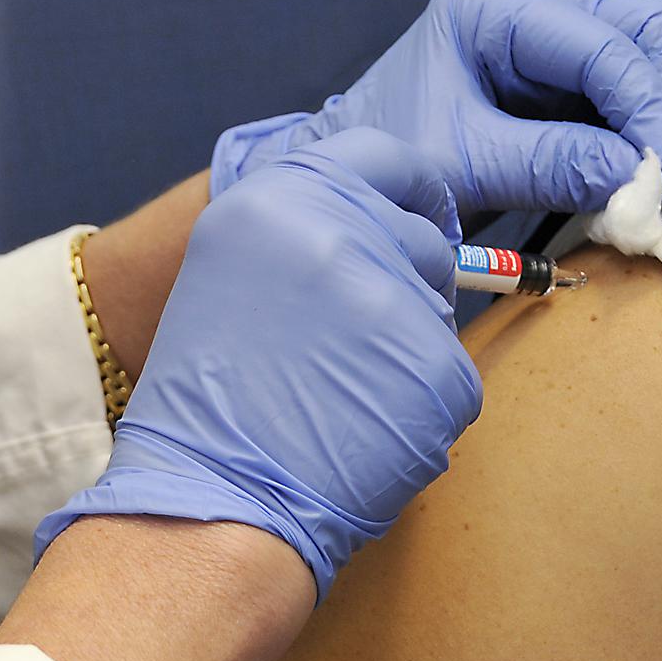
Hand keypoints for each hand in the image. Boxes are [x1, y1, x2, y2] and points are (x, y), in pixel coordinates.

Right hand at [36, 128, 478, 600]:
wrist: (210, 503)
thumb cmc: (209, 409)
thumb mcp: (231, 278)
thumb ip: (305, 234)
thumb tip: (384, 223)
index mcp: (276, 198)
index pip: (384, 157)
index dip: (410, 191)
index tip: (417, 217)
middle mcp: (338, 233)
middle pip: (425, 241)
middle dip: (407, 286)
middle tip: (350, 349)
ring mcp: (393, 301)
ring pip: (438, 317)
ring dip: (407, 354)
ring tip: (338, 400)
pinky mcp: (436, 368)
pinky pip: (452, 380)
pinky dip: (419, 411)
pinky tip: (361, 434)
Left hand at [211, 0, 661, 221]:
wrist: (359, 183)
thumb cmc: (391, 167)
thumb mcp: (465, 167)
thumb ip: (548, 166)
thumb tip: (638, 178)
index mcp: (494, 5)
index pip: (603, 45)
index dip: (653, 116)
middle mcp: (534, 5)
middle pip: (645, 27)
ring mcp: (557, 36)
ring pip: (653, 50)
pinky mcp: (569, 78)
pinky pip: (638, 86)